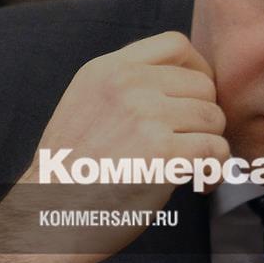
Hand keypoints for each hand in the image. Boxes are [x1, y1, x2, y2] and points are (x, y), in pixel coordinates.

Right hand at [0, 31, 227, 262]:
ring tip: (196, 168)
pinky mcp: (161, 153)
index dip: (198, 69)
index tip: (198, 98)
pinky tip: (200, 185)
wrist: (47, 218)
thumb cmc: (70, 170)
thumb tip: (181, 79)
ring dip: (213, 146)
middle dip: (206, 117)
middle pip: (203, 85)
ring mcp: (144, 116)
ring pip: (214, 118)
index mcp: (107, 70)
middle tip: (194, 145)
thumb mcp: (84, 104)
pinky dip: (216, 171)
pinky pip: (215, 151)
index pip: (175, 44)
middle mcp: (126, 85)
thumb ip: (125, 85)